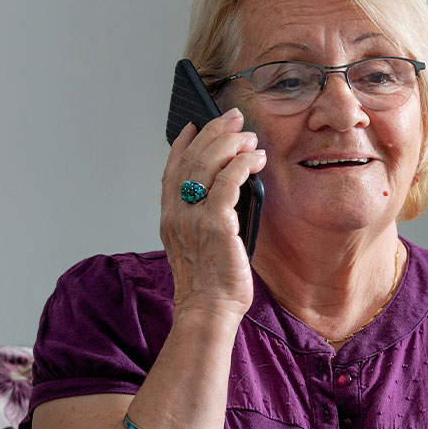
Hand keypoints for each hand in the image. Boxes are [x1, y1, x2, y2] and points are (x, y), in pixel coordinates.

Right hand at [160, 108, 266, 322]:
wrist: (208, 310)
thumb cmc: (210, 285)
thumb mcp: (199, 245)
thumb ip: (205, 218)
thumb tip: (229, 191)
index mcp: (170, 218)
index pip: (172, 169)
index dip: (183, 143)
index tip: (195, 125)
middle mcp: (177, 214)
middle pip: (192, 159)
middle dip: (214, 132)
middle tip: (233, 118)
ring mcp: (194, 218)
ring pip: (209, 164)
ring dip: (231, 143)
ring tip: (249, 137)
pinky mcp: (217, 224)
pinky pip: (230, 182)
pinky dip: (244, 164)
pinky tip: (257, 159)